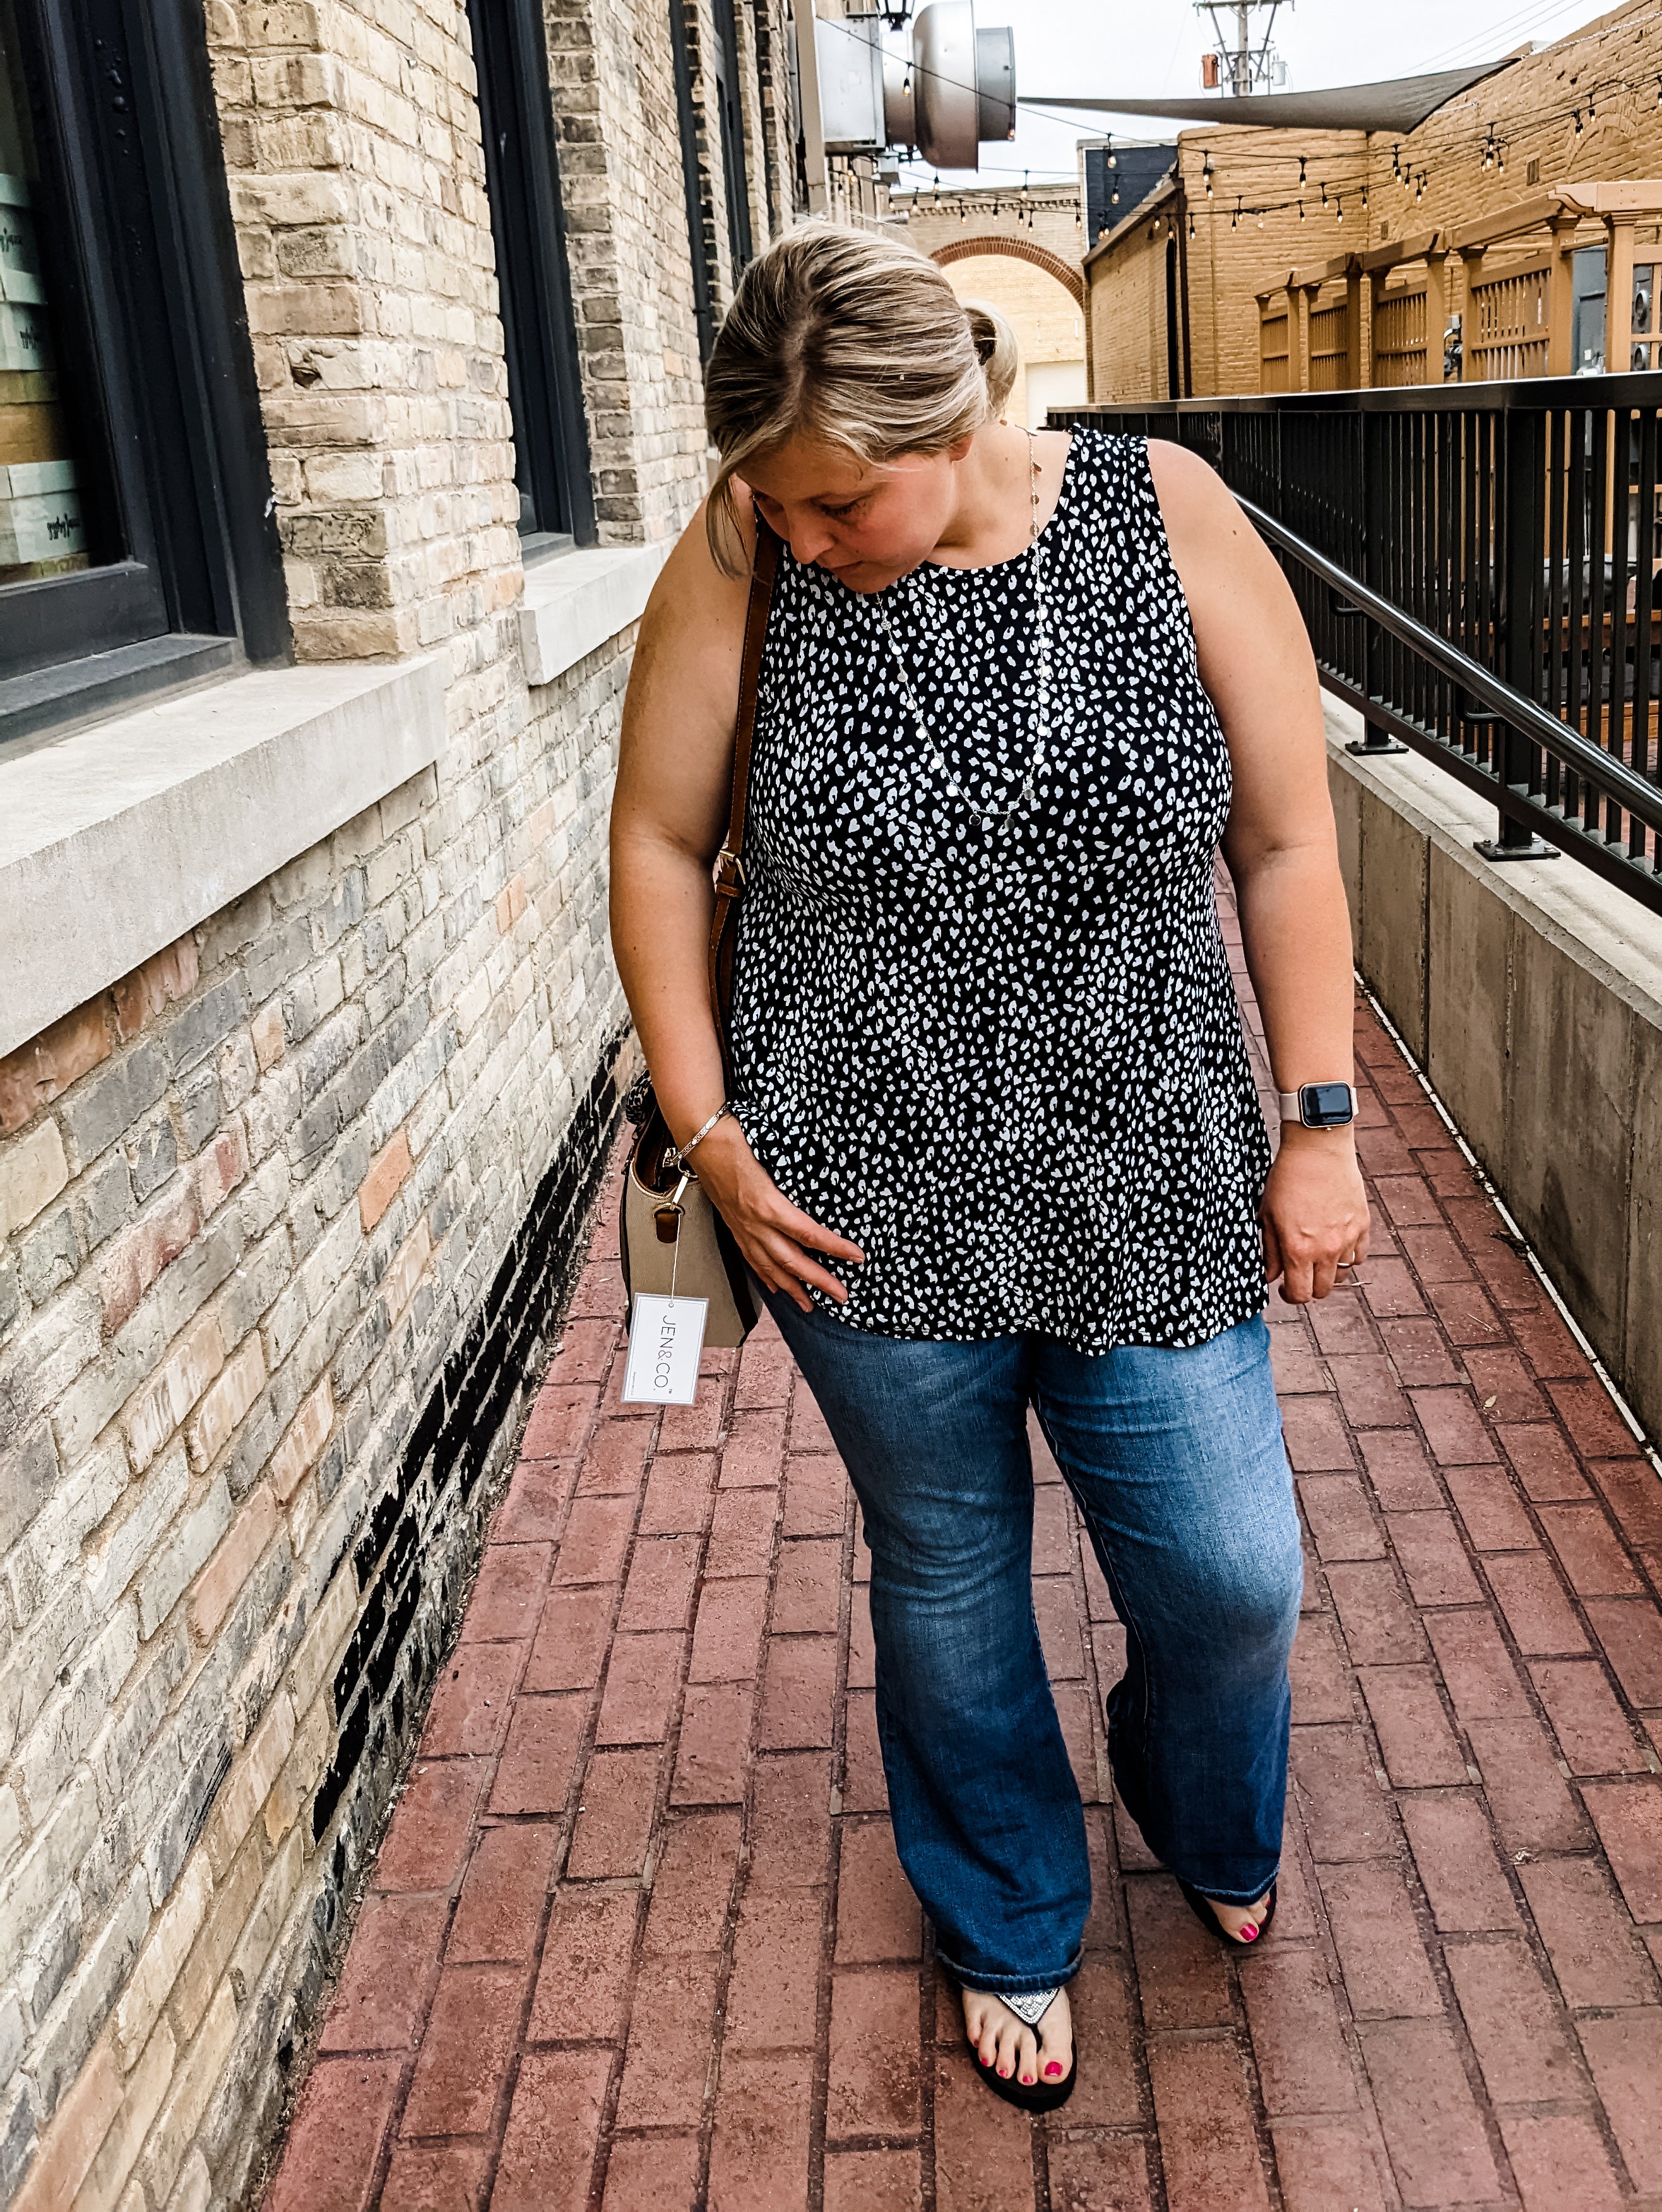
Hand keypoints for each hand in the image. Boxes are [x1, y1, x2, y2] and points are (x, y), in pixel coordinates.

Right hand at [686, 1118, 864, 1311]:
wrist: (704, 1142)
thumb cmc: (737, 1142)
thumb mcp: (775, 1156)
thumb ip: (798, 1175)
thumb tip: (829, 1184)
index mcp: (768, 1204)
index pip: (809, 1234)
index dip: (835, 1248)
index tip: (856, 1256)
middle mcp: (755, 1223)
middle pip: (792, 1261)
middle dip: (819, 1281)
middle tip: (841, 1296)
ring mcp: (743, 1229)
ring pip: (771, 1267)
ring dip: (793, 1288)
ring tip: (810, 1304)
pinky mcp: (735, 1228)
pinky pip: (752, 1259)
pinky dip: (766, 1277)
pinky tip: (775, 1287)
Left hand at [1260, 1125, 1369, 1302]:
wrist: (1317, 1150)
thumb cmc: (1288, 1178)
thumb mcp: (1268, 1216)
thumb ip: (1270, 1251)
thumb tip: (1270, 1275)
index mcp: (1298, 1250)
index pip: (1299, 1295)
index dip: (1289, 1297)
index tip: (1284, 1289)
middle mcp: (1325, 1250)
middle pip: (1322, 1291)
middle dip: (1308, 1287)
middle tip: (1300, 1274)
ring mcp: (1347, 1239)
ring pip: (1341, 1275)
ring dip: (1328, 1272)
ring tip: (1317, 1257)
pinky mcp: (1362, 1226)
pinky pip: (1359, 1256)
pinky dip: (1348, 1256)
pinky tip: (1336, 1244)